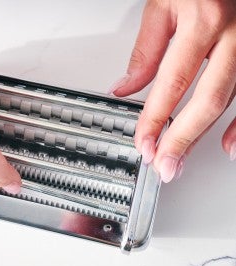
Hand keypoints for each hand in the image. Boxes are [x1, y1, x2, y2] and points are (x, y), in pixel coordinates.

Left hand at [110, 0, 235, 181]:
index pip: (173, 82)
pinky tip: (229, 146)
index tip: (143, 142)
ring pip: (228, 102)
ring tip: (182, 160)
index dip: (155, 118)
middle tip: (163, 164)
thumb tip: (125, 87)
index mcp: (205, 20)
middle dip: (181, 139)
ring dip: (204, 137)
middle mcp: (234, 35)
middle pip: (206, 100)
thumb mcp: (164, 5)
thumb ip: (146, 50)